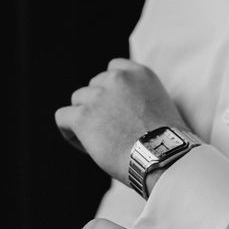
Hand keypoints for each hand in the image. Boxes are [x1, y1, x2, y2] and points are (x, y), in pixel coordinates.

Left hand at [55, 58, 186, 185]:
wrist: (162, 158)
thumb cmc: (165, 144)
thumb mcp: (159, 107)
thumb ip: (138, 98)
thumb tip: (119, 111)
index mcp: (140, 74)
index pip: (113, 70)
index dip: (112, 92)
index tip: (118, 112)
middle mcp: (117, 79)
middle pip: (94, 87)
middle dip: (99, 108)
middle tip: (111, 133)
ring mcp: (98, 96)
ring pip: (78, 102)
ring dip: (86, 120)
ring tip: (101, 143)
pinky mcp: (82, 116)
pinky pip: (63, 118)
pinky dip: (70, 133)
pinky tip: (86, 147)